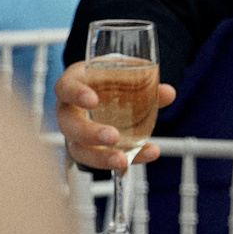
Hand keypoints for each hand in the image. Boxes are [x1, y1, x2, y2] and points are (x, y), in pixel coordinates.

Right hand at [54, 59, 175, 171]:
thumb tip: (167, 93)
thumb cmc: (107, 78)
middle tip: (112, 136)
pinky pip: (101, 159)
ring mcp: (75, 133)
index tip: (93, 100)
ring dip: (100, 157)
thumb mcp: (123, 72)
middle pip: (69, 125)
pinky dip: (127, 159)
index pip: (65, 88)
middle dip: (90, 134)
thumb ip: (144, 82)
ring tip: (122, 160)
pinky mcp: (89, 149)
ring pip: (79, 150)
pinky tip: (146, 154)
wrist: (104, 88)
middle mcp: (69, 111)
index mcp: (73, 84)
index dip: (76, 94)